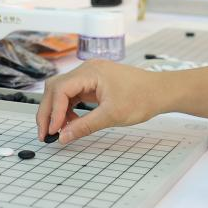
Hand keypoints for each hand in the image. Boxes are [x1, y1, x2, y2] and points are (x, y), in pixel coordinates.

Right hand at [37, 60, 159, 143]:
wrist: (161, 91)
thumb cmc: (142, 98)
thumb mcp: (111, 116)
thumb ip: (84, 126)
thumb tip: (63, 137)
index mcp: (90, 72)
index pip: (60, 89)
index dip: (53, 112)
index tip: (52, 131)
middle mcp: (87, 69)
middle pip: (56, 88)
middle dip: (48, 111)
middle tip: (45, 134)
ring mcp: (90, 75)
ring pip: (62, 91)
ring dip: (57, 111)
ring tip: (58, 131)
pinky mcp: (94, 83)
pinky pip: (73, 94)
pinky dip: (69, 109)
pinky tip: (71, 123)